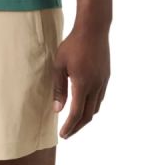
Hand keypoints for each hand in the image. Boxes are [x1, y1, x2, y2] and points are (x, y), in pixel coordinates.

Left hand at [51, 23, 109, 137]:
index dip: (69, 126)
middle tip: (68, 133)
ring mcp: (103, 82)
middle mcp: (96, 86)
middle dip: (78, 127)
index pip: (76, 113)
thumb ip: (59, 88)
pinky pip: (100, 97)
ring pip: (96, 107)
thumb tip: (57, 109)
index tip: (63, 135)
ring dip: (85, 117)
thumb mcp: (59, 65)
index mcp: (83, 84)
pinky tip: (85, 103)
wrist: (93, 29)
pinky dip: (92, 106)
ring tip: (75, 121)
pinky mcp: (106, 76)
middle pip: (88, 115)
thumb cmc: (72, 45)